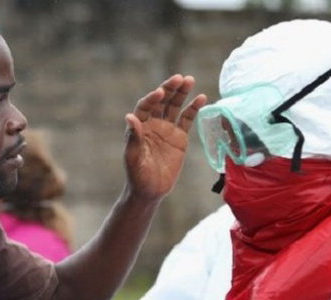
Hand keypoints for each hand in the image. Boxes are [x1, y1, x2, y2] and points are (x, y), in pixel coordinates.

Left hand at [124, 75, 206, 199]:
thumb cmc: (137, 176)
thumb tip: (130, 117)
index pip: (145, 107)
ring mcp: (167, 129)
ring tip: (190, 80)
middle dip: (169, 89)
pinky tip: (201, 98)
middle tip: (179, 78)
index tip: (160, 92)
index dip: (152, 99)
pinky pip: (187, 119)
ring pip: (174, 106)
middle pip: (161, 102)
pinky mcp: (179, 137)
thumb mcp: (133, 158)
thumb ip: (133, 138)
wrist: (151, 191)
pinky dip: (193, 108)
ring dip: (181, 93)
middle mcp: (152, 124)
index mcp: (139, 127)